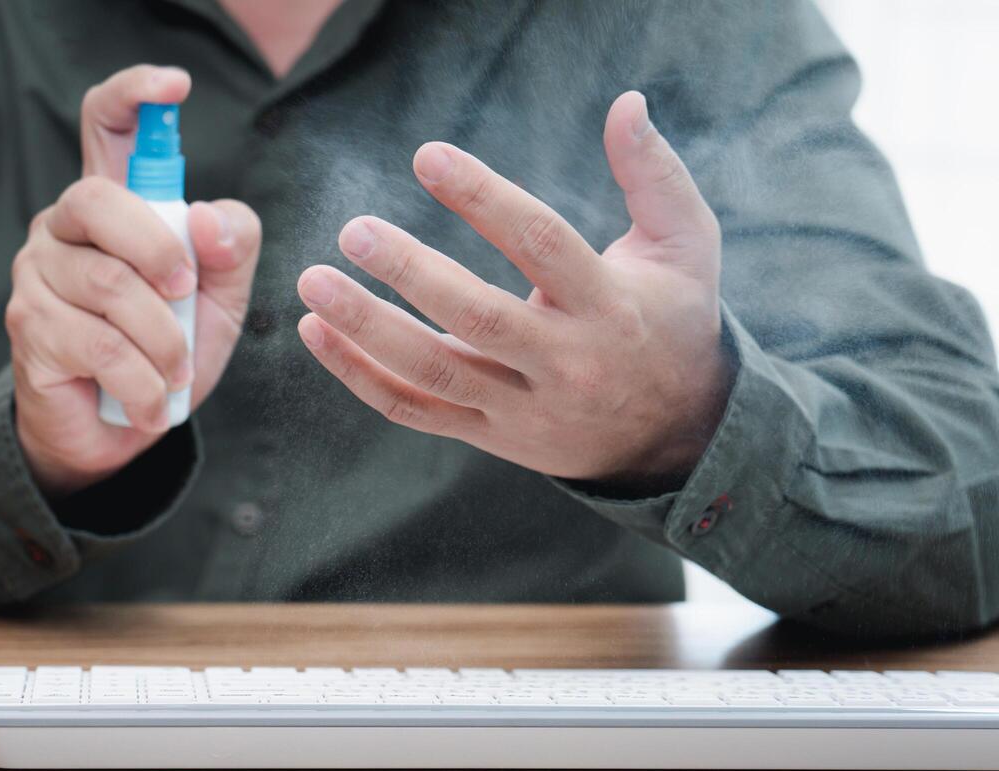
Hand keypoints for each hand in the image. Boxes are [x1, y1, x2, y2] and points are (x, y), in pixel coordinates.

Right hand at [8, 65, 262, 496]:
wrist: (121, 432)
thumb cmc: (167, 350)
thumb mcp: (220, 298)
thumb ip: (231, 248)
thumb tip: (210, 220)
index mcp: (114, 204)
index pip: (108, 125)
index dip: (134, 95)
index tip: (174, 86)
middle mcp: (64, 226)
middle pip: (99, 201)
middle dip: (158, 249)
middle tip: (186, 291)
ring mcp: (37, 275)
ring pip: (110, 287)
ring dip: (163, 341)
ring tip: (176, 373)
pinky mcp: (29, 329)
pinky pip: (101, 347)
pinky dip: (145, 383)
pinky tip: (153, 403)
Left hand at [296, 91, 731, 484]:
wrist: (676, 436)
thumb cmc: (673, 321)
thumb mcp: (686, 246)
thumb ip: (654, 174)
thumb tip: (626, 103)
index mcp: (609, 307)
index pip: (542, 246)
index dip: (484, 199)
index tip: (427, 156)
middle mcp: (565, 364)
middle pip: (478, 319)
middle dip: (411, 274)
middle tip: (353, 231)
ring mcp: (524, 410)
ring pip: (435, 374)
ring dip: (366, 331)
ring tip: (312, 284)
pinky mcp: (492, 438)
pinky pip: (415, 412)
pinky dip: (360, 377)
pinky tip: (315, 332)